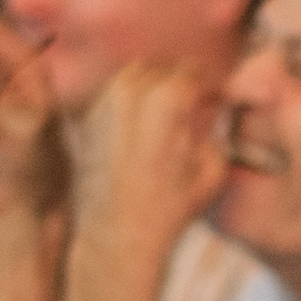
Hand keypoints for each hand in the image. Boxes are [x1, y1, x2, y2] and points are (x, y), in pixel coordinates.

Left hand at [71, 64, 225, 263]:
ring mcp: (102, 103)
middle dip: (179, 82)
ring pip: (133, 76)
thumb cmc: (169, 208)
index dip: (209, 85)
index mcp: (167, 100)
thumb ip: (215, 132)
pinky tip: (140, 127)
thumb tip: (212, 116)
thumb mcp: (212, 170)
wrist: (117, 233)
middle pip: (162, 67)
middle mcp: (130, 93)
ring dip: (151, 88)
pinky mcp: (85, 118)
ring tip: (165, 113)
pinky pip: (111, 96)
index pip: (194, 71)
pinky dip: (128, 104)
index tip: (215, 100)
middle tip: (193, 104)